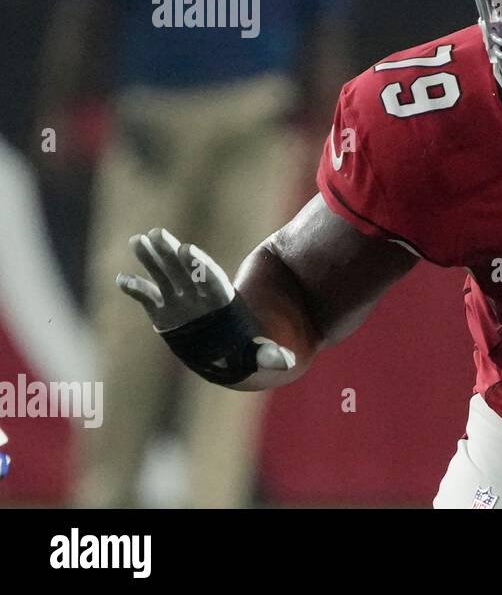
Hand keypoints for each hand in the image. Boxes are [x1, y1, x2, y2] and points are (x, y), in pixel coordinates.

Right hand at [116, 227, 294, 377]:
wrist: (227, 353)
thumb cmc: (244, 351)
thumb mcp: (258, 354)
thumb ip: (268, 354)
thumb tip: (287, 361)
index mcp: (222, 302)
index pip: (210, 279)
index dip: (198, 265)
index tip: (188, 249)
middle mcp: (199, 297)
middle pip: (184, 270)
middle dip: (171, 252)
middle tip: (157, 232)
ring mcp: (180, 302)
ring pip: (165, 275)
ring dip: (151, 259)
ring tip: (137, 240)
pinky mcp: (164, 312)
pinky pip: (148, 297)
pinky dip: (135, 288)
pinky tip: (121, 279)